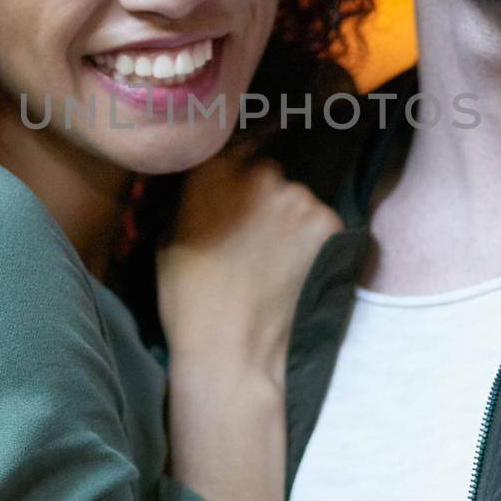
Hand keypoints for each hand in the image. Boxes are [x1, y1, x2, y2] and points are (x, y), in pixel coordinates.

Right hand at [157, 153, 343, 384]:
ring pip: (297, 200)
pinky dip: (314, 241)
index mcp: (212, 171)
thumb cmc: (189, 300)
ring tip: (273, 261)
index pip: (232, 148)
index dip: (235, 174)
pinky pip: (322, 223)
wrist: (232, 351)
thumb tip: (211, 182)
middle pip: (268, 174)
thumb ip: (196, 197)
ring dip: (289, 221)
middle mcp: (259, 174)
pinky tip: (295, 269)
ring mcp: (299, 198)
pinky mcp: (330, 224)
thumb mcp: (171, 236)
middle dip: (263, 198)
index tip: (236, 195)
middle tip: (253, 237)